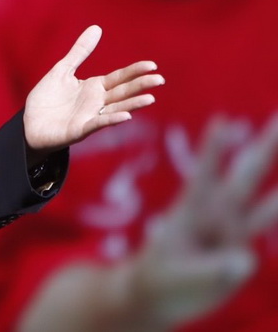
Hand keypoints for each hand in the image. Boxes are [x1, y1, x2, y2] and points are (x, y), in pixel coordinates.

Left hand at [23, 25, 163, 152]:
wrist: (28, 124)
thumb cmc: (47, 99)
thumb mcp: (62, 70)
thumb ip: (80, 51)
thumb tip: (97, 27)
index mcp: (94, 87)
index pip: (119, 77)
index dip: (134, 71)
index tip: (152, 65)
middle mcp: (97, 102)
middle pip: (122, 91)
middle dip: (140, 85)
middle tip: (159, 80)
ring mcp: (90, 116)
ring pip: (116, 108)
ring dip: (132, 104)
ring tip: (150, 98)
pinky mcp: (80, 130)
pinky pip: (98, 123)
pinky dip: (111, 119)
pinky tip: (125, 116)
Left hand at [125, 115, 277, 327]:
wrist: (154, 297)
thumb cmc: (158, 279)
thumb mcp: (175, 278)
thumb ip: (208, 271)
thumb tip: (246, 260)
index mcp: (190, 210)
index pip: (205, 175)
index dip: (213, 150)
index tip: (222, 121)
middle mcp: (215, 216)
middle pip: (244, 177)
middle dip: (264, 148)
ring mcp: (230, 234)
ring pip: (262, 206)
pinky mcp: (239, 254)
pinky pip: (258, 238)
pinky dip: (275, 215)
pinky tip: (271, 218)